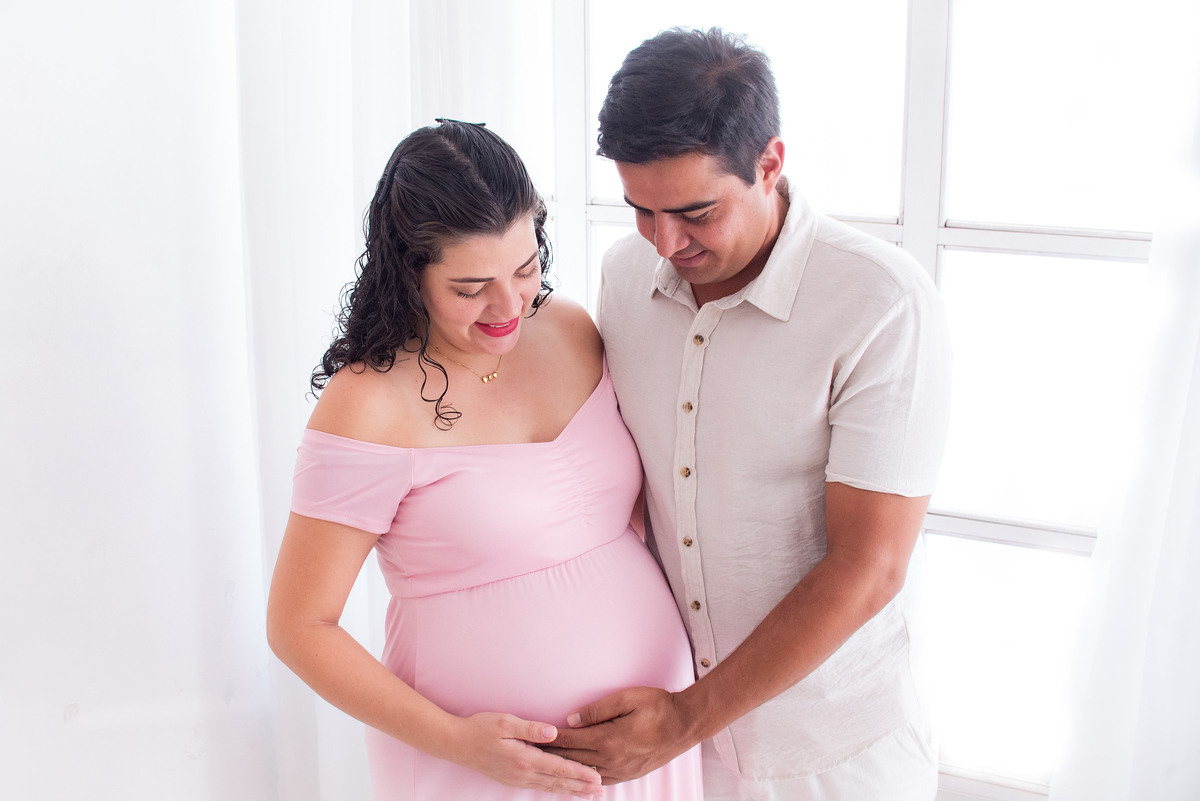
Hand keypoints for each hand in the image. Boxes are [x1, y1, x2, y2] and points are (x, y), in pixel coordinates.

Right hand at [447, 712, 604, 798]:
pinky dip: (555, 788)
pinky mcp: (511, 779)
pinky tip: (562, 789)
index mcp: (523, 759)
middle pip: (557, 782)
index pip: (558, 767)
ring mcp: (516, 779)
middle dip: (581, 787)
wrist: (455, 744)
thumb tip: (554, 733)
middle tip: (601, 791)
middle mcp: (522, 773)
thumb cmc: (480, 728)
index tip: (597, 778)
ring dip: (570, 790)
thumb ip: (531, 728)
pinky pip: (539, 786)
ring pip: (549, 787)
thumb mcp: (506, 722)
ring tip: (588, 794)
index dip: (579, 773)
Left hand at [543, 687, 694, 784]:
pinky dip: (583, 778)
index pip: (570, 739)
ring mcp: (620, 770)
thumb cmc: (657, 706)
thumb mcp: (626, 698)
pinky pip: (600, 780)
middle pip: (572, 757)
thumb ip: (596, 710)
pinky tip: (574, 777)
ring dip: (563, 768)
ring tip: (544, 766)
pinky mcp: (628, 775)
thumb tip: (571, 719)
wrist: (685, 724)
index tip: (531, 738)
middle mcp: (611, 759)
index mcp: (608, 739)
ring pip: (583, 772)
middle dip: (549, 755)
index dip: (549, 738)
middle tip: (529, 752)